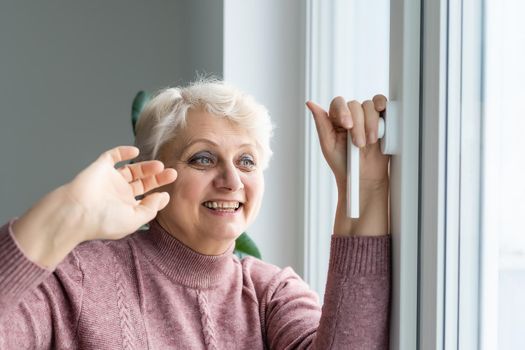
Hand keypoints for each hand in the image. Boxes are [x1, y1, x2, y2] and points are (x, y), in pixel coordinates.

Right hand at [64, 146, 176, 240]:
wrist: (76, 211)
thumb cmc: (103, 220)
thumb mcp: (134, 219)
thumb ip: (151, 208)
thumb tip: (164, 196)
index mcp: (125, 209)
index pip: (145, 200)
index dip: (158, 196)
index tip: (168, 193)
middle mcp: (118, 195)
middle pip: (142, 183)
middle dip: (157, 178)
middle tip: (172, 173)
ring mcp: (110, 180)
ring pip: (131, 170)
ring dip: (146, 167)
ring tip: (159, 165)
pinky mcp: (100, 167)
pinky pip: (112, 156)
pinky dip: (123, 152)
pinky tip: (135, 152)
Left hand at [306, 96, 389, 235]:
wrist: (364, 178)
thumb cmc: (344, 164)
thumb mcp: (328, 145)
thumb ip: (321, 123)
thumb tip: (310, 103)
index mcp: (336, 119)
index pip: (339, 103)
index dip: (344, 111)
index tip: (348, 126)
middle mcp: (352, 115)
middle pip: (355, 105)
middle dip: (358, 125)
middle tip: (359, 144)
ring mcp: (368, 116)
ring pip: (370, 106)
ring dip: (371, 124)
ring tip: (370, 142)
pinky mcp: (382, 119)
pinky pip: (383, 105)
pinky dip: (383, 108)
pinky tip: (381, 118)